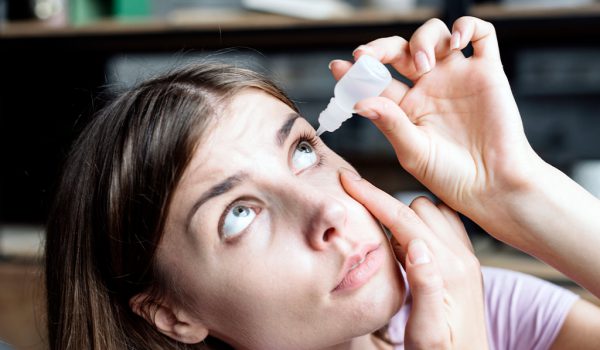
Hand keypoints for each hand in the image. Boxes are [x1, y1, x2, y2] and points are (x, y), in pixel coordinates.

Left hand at [330, 17, 541, 228]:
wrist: (493, 185)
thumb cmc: (450, 176)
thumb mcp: (413, 152)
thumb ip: (389, 123)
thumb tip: (360, 102)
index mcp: (405, 107)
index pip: (375, 80)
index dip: (355, 71)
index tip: (338, 67)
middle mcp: (428, 87)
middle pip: (399, 50)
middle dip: (380, 48)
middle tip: (367, 56)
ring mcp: (456, 76)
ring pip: (434, 35)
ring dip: (422, 39)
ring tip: (423, 64)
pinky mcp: (487, 72)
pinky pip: (481, 34)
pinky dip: (466, 26)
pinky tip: (455, 42)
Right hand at [339, 168, 487, 349]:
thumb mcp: (427, 333)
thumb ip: (424, 288)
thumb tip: (414, 245)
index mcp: (448, 270)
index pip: (404, 219)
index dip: (373, 197)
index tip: (348, 180)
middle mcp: (462, 257)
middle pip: (418, 208)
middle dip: (387, 207)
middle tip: (364, 225)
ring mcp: (467, 257)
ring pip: (432, 210)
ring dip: (406, 216)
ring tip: (386, 239)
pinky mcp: (466, 262)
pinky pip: (445, 223)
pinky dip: (422, 223)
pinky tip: (408, 245)